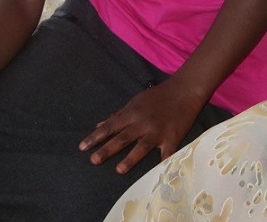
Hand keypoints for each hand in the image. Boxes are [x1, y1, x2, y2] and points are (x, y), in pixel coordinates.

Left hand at [79, 76, 202, 173]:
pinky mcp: (172, 138)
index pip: (110, 126)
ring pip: (141, 147)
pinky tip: (158, 177)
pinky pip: (166, 154)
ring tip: (119, 169)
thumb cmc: (158, 96)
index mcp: (132, 113)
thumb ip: (118, 115)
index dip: (95, 137)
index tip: (82, 147)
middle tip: (93, 160)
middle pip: (122, 138)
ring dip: (130, 158)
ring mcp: (158, 132)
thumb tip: (99, 125)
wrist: (185, 90)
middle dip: (107, 149)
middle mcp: (143, 123)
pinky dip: (163, 164)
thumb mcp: (135, 101)